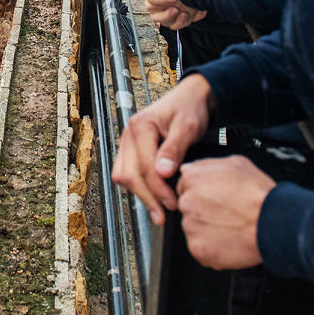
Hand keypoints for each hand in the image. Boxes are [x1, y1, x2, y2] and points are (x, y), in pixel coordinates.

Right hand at [112, 74, 213, 222]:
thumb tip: (163, 173)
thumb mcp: (188, 127)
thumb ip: (175, 148)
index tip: (173, 203)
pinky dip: (139, 188)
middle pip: (128, 174)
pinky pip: (127, 173)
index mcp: (140, 126)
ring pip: (123, 176)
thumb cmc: (190, 109)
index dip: (157, 189)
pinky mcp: (131, 150)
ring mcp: (127, 143)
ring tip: (160, 211)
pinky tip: (155, 198)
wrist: (190, 99)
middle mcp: (128, 134)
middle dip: (146, 197)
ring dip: (140, 195)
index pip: (143, 166)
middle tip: (164, 215)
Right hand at [146, 0, 204, 29]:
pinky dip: (182, 22)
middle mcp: (160, 7)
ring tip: (183, 12)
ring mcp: (169, 15)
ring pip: (165, 23)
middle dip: (165, 12)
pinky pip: (177, 26)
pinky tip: (188, 14)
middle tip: (175, 4)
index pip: (150, 0)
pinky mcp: (178, 21)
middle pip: (155, 16)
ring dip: (173, 18)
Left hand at [176, 156, 274, 269]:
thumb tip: (194, 168)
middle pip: (188, 207)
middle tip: (225, 214)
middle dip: (203, 211)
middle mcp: (187, 202)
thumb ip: (208, 165)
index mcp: (193, 178)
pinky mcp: (198, 248)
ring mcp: (191, 227)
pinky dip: (212, 248)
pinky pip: (200, 248)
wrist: (274, 224)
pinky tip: (229, 241)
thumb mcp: (236, 163)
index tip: (215, 199)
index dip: (202, 193)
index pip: (186, 186)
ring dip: (207, 229)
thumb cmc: (259, 195)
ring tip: (231, 227)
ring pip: (194, 228)